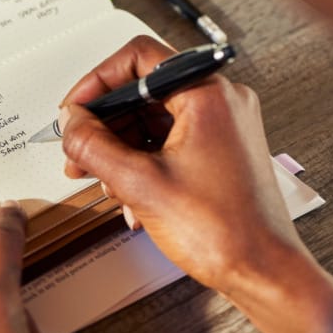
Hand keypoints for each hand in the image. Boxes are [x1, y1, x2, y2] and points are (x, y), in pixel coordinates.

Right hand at [59, 35, 332, 332]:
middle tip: (78, 149)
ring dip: (118, 148)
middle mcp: (219, 103)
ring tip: (99, 177)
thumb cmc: (225, 232)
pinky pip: (167, 142)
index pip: (138, 59)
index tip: (75, 110)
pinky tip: (126, 194)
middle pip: (141, 92)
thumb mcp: (138, 184)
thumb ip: (93, 145)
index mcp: (208, 95)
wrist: (263, 273)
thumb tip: (70, 122)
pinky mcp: (218, 151)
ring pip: (151, 120)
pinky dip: (140, 161)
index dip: (96, 83)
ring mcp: (221, 127)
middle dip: (103, 124)